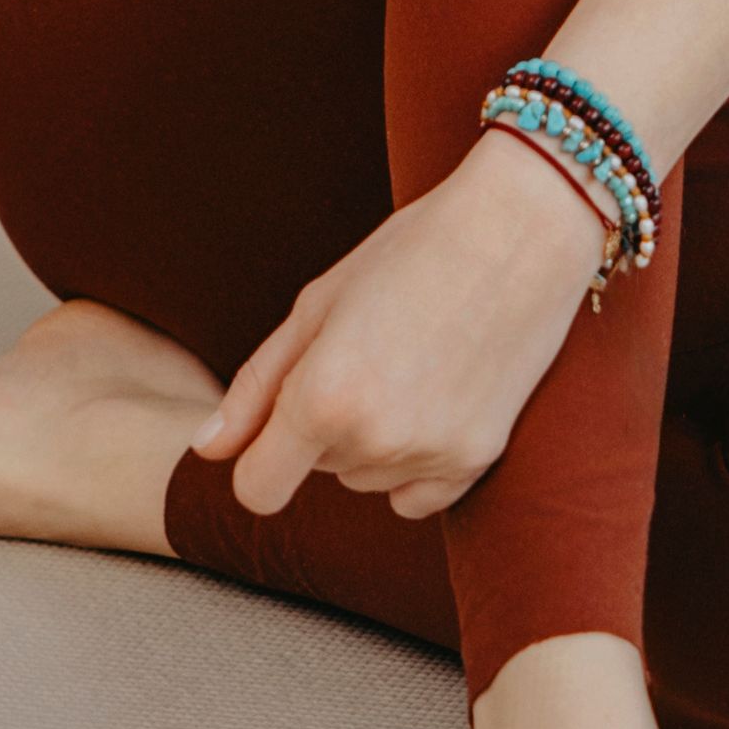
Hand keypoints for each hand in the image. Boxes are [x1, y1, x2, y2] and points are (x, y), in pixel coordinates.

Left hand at [190, 127, 614, 521]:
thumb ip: (255, 388)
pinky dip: (414, 464)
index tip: (275, 433)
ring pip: (365, 480)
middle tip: (369, 352)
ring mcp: (431, 454)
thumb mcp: (317, 307)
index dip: (258, 462)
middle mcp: (374, 439)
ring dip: (371, 441)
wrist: (521, 231)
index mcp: (321, 398)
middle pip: (316, 473)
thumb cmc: (411, 252)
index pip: (257, 490)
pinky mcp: (477, 459)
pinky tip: (435, 399)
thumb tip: (208, 451)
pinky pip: (416, 497)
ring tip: (409, 364)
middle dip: (323, 427)